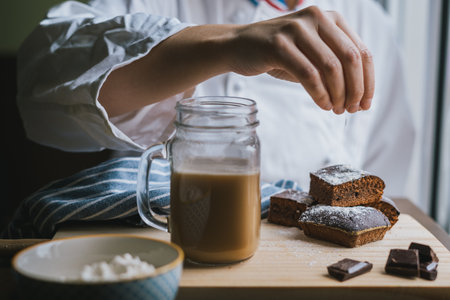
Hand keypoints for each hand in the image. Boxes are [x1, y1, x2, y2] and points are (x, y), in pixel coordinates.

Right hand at [227, 6, 374, 113]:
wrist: (238, 46)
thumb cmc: (277, 53)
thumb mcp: (310, 54)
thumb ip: (333, 66)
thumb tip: (358, 96)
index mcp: (330, 19)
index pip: (361, 51)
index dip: (368, 81)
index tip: (365, 103)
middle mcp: (317, 18)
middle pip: (351, 58)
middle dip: (356, 89)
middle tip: (351, 109)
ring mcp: (297, 29)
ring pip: (331, 67)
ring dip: (338, 94)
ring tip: (335, 110)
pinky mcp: (279, 44)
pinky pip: (308, 74)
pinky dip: (319, 94)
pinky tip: (322, 105)